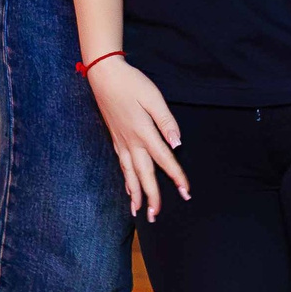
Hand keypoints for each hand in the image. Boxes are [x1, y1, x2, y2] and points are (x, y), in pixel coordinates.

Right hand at [84, 56, 187, 221]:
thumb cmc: (132, 83)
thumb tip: (177, 143)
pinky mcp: (115, 139)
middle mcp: (131, 142)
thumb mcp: (153, 97)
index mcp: (144, 132)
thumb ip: (166, 121)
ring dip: (136, 194)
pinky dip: (126, 181)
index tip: (186, 192)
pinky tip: (129, 190)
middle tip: (156, 216)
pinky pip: (121, 166)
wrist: (104, 76)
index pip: (164, 159)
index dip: (176, 176)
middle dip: (151, 196)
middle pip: (144, 174)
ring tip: (140, 212)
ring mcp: (121, 142)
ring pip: (129, 174)